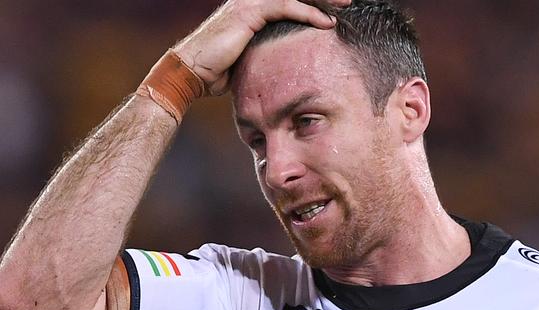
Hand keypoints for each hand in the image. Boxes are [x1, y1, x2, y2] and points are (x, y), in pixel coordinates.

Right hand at [173, 0, 350, 94]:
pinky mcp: (249, 11)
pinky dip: (309, 13)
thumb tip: (285, 63)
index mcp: (251, 6)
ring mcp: (248, 2)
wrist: (191, 72)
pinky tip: (326, 22)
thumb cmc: (217, 71)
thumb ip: (265, 50)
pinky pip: (286, 6)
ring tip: (343, 5)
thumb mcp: (248, 57)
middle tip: (346, 1)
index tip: (335, 7)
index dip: (312, 0)